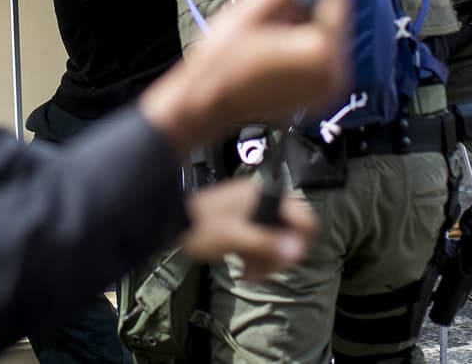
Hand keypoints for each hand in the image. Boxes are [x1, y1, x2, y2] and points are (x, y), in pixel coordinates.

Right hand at [139, 0, 348, 156]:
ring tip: (269, 48)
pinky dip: (304, 57)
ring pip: (328, 40)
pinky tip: (274, 62)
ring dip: (303, 36)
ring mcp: (328, 90)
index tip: (277, 11)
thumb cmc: (223, 58)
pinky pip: (323, 63)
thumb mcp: (253, 7)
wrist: (207, 101)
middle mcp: (334, 73)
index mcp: (322, 48)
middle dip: (305, 18)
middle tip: (269, 32)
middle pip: (333, 20)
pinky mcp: (321, 99)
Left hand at [179, 179, 316, 279]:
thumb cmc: (200, 225)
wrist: (170, 221)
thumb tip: (297, 250)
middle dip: (278, 256)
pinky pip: (261, 244)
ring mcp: (252, 213)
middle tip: (261, 272)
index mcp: (263, 196)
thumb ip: (265, 243)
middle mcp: (262, 201)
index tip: (286, 258)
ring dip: (266, 262)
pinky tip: (245, 272)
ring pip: (276, 243)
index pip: (301, 216)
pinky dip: (256, 259)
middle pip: (290, 234)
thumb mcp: (234, 236)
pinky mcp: (244, 225)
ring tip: (249, 275)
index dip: (300, 240)